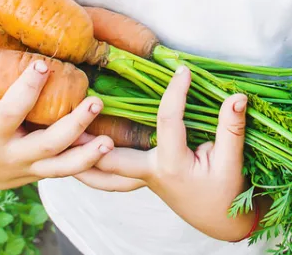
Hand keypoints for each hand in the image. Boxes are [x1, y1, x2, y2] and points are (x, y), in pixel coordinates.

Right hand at [0, 60, 115, 191]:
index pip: (11, 112)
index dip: (26, 90)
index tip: (42, 65)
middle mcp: (15, 155)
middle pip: (49, 144)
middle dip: (73, 125)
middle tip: (94, 102)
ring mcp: (31, 167)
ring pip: (64, 166)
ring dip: (88, 154)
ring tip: (109, 140)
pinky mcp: (42, 173)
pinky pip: (69, 172)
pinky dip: (89, 164)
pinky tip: (110, 152)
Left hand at [76, 66, 257, 241]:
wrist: (222, 220)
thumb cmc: (226, 191)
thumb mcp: (232, 161)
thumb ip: (232, 128)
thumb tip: (236, 96)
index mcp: (171, 165)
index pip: (168, 121)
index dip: (177, 93)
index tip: (182, 70)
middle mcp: (149, 172)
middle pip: (108, 158)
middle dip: (87, 139)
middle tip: (67, 115)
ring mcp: (141, 178)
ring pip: (100, 173)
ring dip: (77, 157)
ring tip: (55, 138)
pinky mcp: (140, 178)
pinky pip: (107, 175)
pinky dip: (89, 166)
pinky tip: (74, 148)